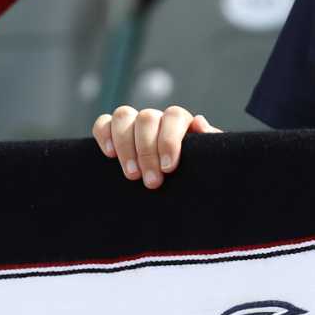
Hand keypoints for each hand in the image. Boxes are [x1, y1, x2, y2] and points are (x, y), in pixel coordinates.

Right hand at [94, 105, 218, 188]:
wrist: (179, 199)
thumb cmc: (195, 179)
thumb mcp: (208, 164)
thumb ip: (211, 143)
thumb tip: (199, 122)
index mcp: (181, 123)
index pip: (174, 116)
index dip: (169, 140)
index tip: (168, 168)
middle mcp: (156, 120)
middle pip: (147, 118)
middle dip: (147, 152)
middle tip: (152, 182)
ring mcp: (133, 124)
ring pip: (123, 116)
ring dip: (125, 145)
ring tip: (132, 175)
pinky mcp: (112, 133)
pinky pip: (103, 123)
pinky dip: (104, 135)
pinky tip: (110, 155)